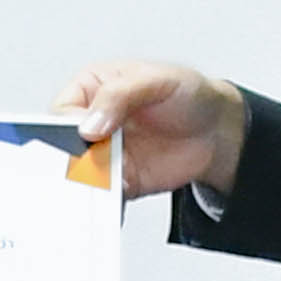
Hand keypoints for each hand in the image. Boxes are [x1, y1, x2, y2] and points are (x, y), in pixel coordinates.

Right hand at [60, 61, 244, 203]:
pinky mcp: (121, 180)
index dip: (69, 125)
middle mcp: (94, 123)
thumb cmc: (187, 94)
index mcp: (92, 89)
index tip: (87, 135)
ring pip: (82, 175)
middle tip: (92, 165)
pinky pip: (105, 195)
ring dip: (91, 184)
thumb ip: (119, 95)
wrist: (217, 130)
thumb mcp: (155, 80)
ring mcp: (106, 154)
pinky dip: (108, 200)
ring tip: (108, 183)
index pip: (63, 110)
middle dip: (75, 160)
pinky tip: (119, 196)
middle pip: (66, 147)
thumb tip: (90, 124)